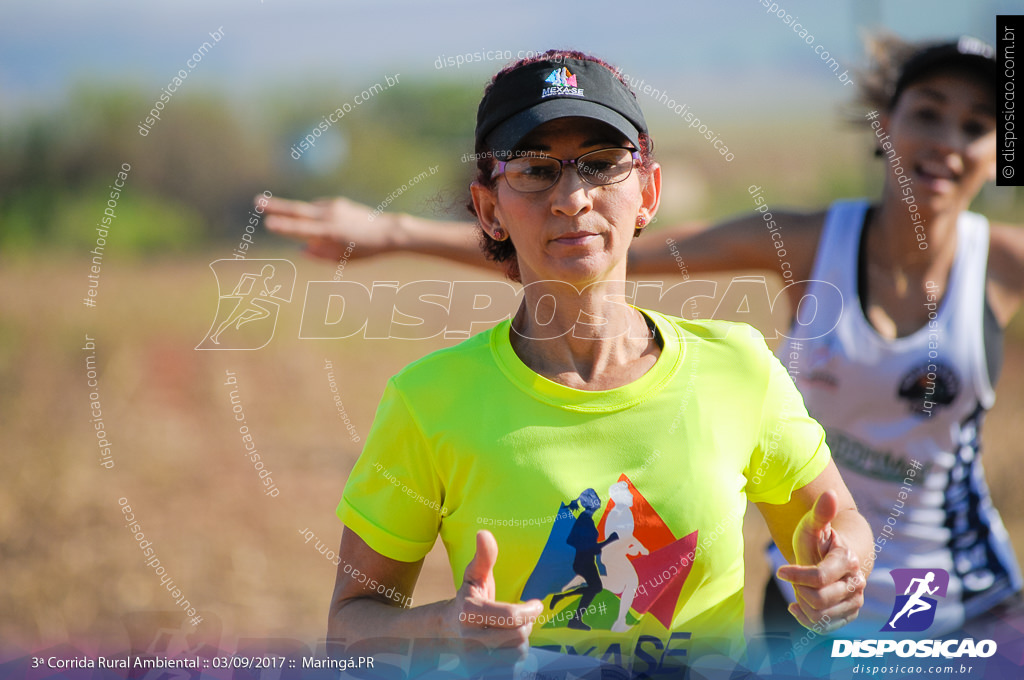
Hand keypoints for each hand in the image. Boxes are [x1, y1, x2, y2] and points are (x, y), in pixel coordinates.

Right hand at [262, 195, 395, 260]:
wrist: (387, 231)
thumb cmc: (365, 250)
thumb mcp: (343, 259)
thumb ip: (321, 255)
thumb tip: (300, 249)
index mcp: (332, 233)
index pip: (303, 229)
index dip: (285, 227)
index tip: (268, 223)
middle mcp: (331, 217)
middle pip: (298, 210)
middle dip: (276, 206)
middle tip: (256, 201)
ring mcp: (334, 207)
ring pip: (308, 210)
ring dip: (295, 213)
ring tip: (298, 223)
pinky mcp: (337, 203)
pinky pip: (318, 209)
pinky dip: (313, 216)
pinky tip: (320, 225)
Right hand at [446, 531, 542, 660]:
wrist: (443, 633)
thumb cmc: (467, 600)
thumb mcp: (474, 577)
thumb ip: (483, 557)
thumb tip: (484, 532)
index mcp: (468, 613)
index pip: (511, 616)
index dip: (530, 610)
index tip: (536, 604)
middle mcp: (469, 640)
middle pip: (518, 636)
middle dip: (526, 624)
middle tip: (524, 616)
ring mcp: (474, 660)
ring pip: (517, 654)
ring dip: (520, 641)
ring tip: (513, 630)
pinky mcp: (479, 672)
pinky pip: (511, 669)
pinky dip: (514, 657)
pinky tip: (507, 646)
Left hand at [776, 490, 864, 631]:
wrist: (832, 558)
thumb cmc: (819, 540)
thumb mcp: (813, 525)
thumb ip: (820, 513)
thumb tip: (831, 493)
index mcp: (847, 560)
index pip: (819, 577)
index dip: (796, 576)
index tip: (781, 571)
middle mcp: (856, 583)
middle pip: (819, 599)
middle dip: (800, 590)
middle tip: (794, 578)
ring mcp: (854, 601)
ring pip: (821, 616)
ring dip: (803, 604)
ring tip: (799, 589)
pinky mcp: (848, 614)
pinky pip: (824, 628)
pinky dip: (807, 620)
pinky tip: (798, 607)